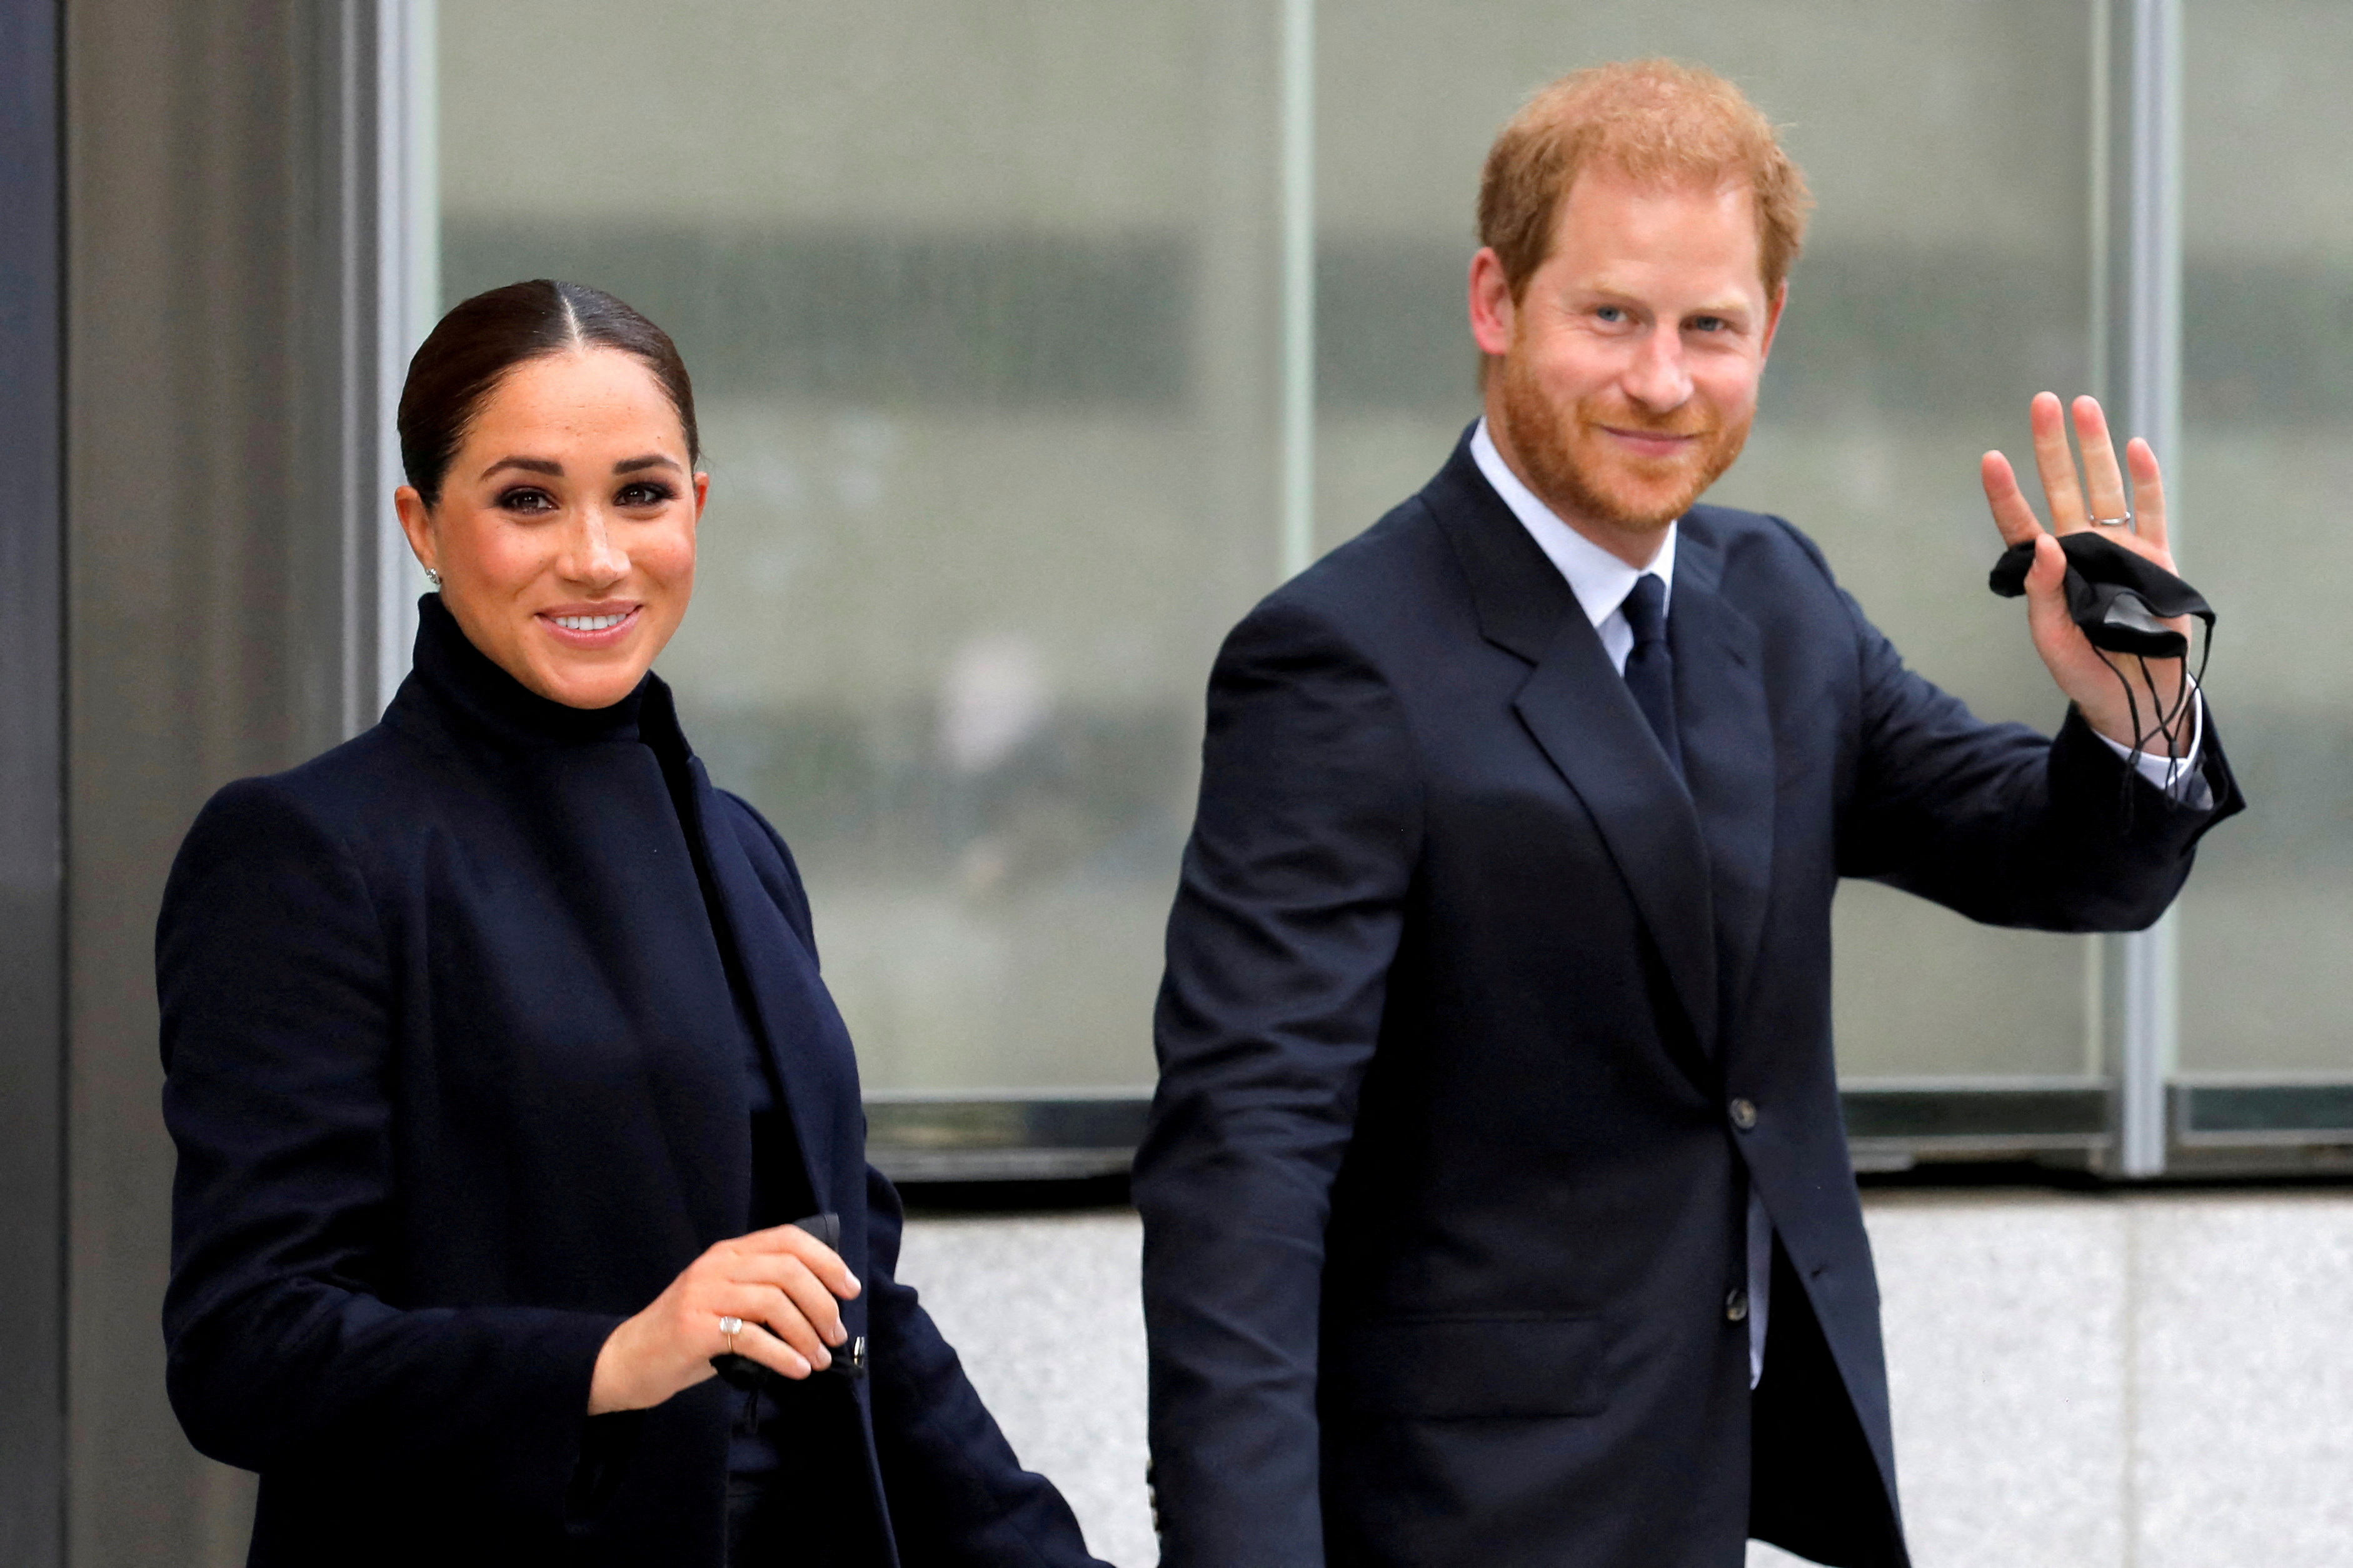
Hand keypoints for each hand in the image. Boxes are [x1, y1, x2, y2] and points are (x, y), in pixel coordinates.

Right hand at [587, 1221, 861, 1414]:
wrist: (628, 1360)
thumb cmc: (688, 1336)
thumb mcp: (727, 1301)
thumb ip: (765, 1293)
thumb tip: (824, 1309)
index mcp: (729, 1252)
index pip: (789, 1239)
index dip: (827, 1261)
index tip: (849, 1289)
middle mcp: (716, 1265)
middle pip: (788, 1270)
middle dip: (822, 1304)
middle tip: (835, 1335)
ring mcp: (702, 1294)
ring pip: (774, 1301)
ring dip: (806, 1334)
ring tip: (818, 1359)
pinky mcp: (693, 1328)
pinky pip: (751, 1337)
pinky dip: (783, 1354)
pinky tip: (797, 1369)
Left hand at [1981, 392, 2193, 754]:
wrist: (2134, 697)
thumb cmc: (2084, 670)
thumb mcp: (2052, 639)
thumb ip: (2043, 592)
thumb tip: (2043, 541)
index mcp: (2047, 570)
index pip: (2020, 524)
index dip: (2005, 493)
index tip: (1991, 458)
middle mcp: (2080, 550)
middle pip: (2063, 488)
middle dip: (2053, 446)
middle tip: (2043, 401)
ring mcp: (2120, 550)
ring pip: (2105, 488)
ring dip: (2095, 448)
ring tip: (2084, 406)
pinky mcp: (2157, 559)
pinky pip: (2150, 511)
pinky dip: (2146, 479)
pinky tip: (2136, 445)